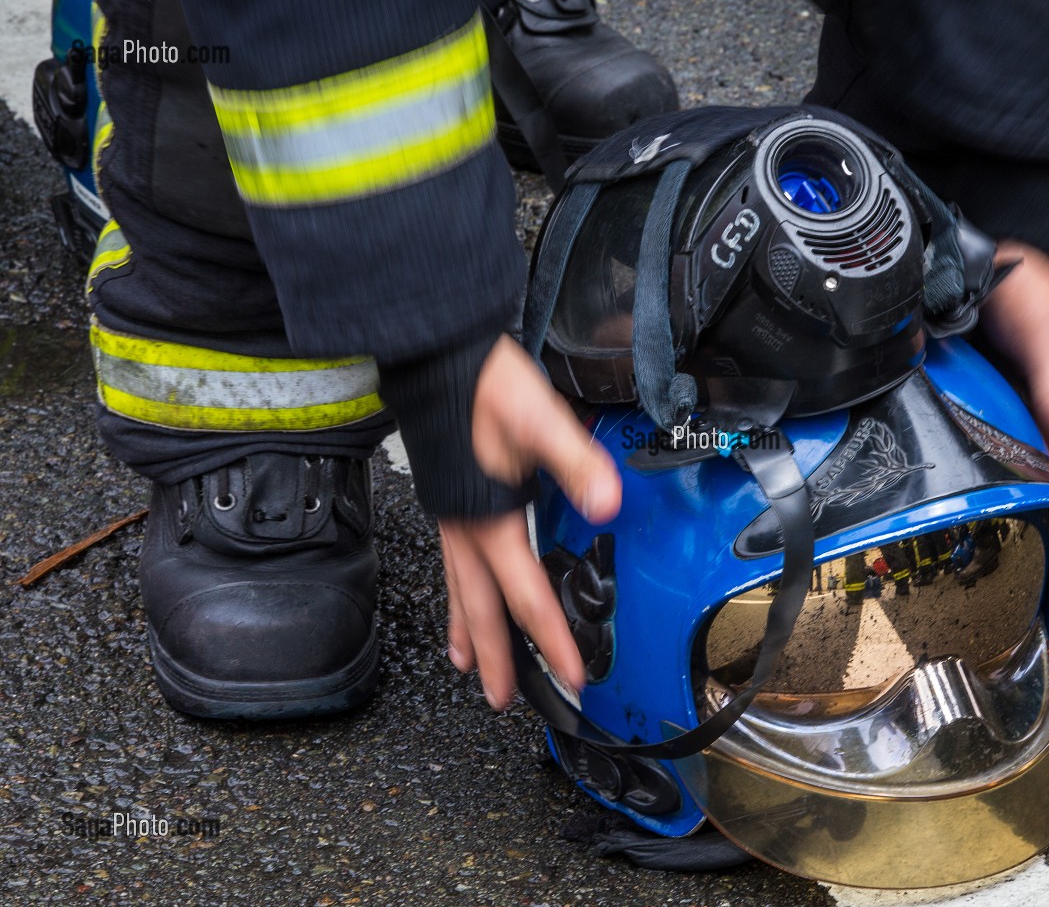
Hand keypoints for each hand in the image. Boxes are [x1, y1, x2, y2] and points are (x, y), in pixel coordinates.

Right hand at [440, 336, 621, 708]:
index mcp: (489, 519)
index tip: (571, 675)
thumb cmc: (483, 382)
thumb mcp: (537, 417)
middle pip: (482, 609)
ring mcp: (451, 517)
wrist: (437, 353)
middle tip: (505, 700)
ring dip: (470, 632)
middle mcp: (464, 527)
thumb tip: (607, 502)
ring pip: (459, 591)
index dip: (551, 639)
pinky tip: (457, 596)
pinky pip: (451, 565)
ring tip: (472, 667)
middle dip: (498, 657)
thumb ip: (574, 462)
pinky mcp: (449, 501)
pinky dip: (455, 595)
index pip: (527, 594)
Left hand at [978, 243, 1048, 576]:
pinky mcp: (979, 408)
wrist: (959, 252)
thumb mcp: (1045, 320)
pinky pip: (998, 457)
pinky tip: (995, 513)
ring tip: (1034, 557)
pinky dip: (1005, 489)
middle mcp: (1043, 409)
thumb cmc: (1013, 280)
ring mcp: (1012, 411)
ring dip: (1041, 512)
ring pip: (1033, 471)